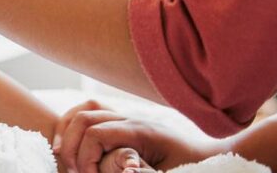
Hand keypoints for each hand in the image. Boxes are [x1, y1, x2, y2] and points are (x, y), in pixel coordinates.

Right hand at [53, 100, 208, 172]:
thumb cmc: (192, 170)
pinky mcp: (126, 123)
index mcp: (142, 131)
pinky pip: (93, 112)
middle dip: (72, 144)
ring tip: (64, 155)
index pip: (97, 134)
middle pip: (85, 118)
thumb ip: (143, 171)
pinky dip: (76, 125)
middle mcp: (132, 118)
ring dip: (69, 130)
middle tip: (74, 171)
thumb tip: (123, 170)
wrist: (213, 160)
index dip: (85, 157)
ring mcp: (129, 117)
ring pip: (86, 110)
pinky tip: (73, 143)